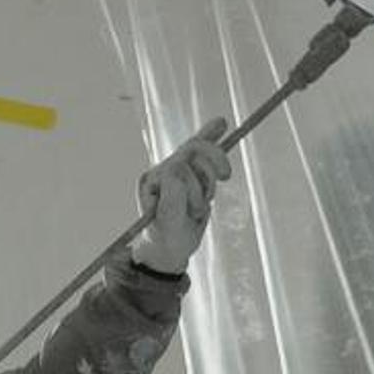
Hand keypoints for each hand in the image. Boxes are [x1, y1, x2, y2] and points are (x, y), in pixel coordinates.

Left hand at [134, 119, 235, 272]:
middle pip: (192, 152)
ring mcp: (177, 170)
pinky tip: (221, 124)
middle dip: (208, 171)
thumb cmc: (166, 239)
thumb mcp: (168, 224)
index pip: (178, 166)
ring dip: (212, 178)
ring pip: (203, 154)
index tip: (196, 210)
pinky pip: (202, 149)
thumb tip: (177, 170)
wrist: (171, 249)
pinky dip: (212, 136)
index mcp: (151, 180)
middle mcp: (162, 171)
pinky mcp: (192, 172)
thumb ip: (171, 198)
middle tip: (221, 185)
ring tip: (206, 200)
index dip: (194, 185)